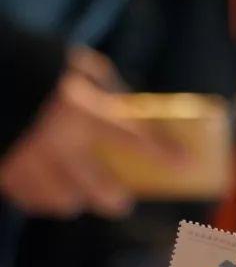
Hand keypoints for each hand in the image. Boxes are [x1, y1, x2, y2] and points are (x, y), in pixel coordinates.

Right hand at [0, 48, 181, 217]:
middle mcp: (58, 141)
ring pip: (66, 202)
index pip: (133, 137)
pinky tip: (43, 184)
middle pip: (102, 190)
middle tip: (121, 198)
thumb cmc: (32, 64)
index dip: (163, 152)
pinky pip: (31, 200)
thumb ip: (105, 88)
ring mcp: (28, 160)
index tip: (185, 162)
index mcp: (79, 109)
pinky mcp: (4, 172)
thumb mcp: (73, 66)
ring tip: (75, 189)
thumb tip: (133, 110)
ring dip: (75, 197)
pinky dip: (40, 196)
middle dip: (116, 199)